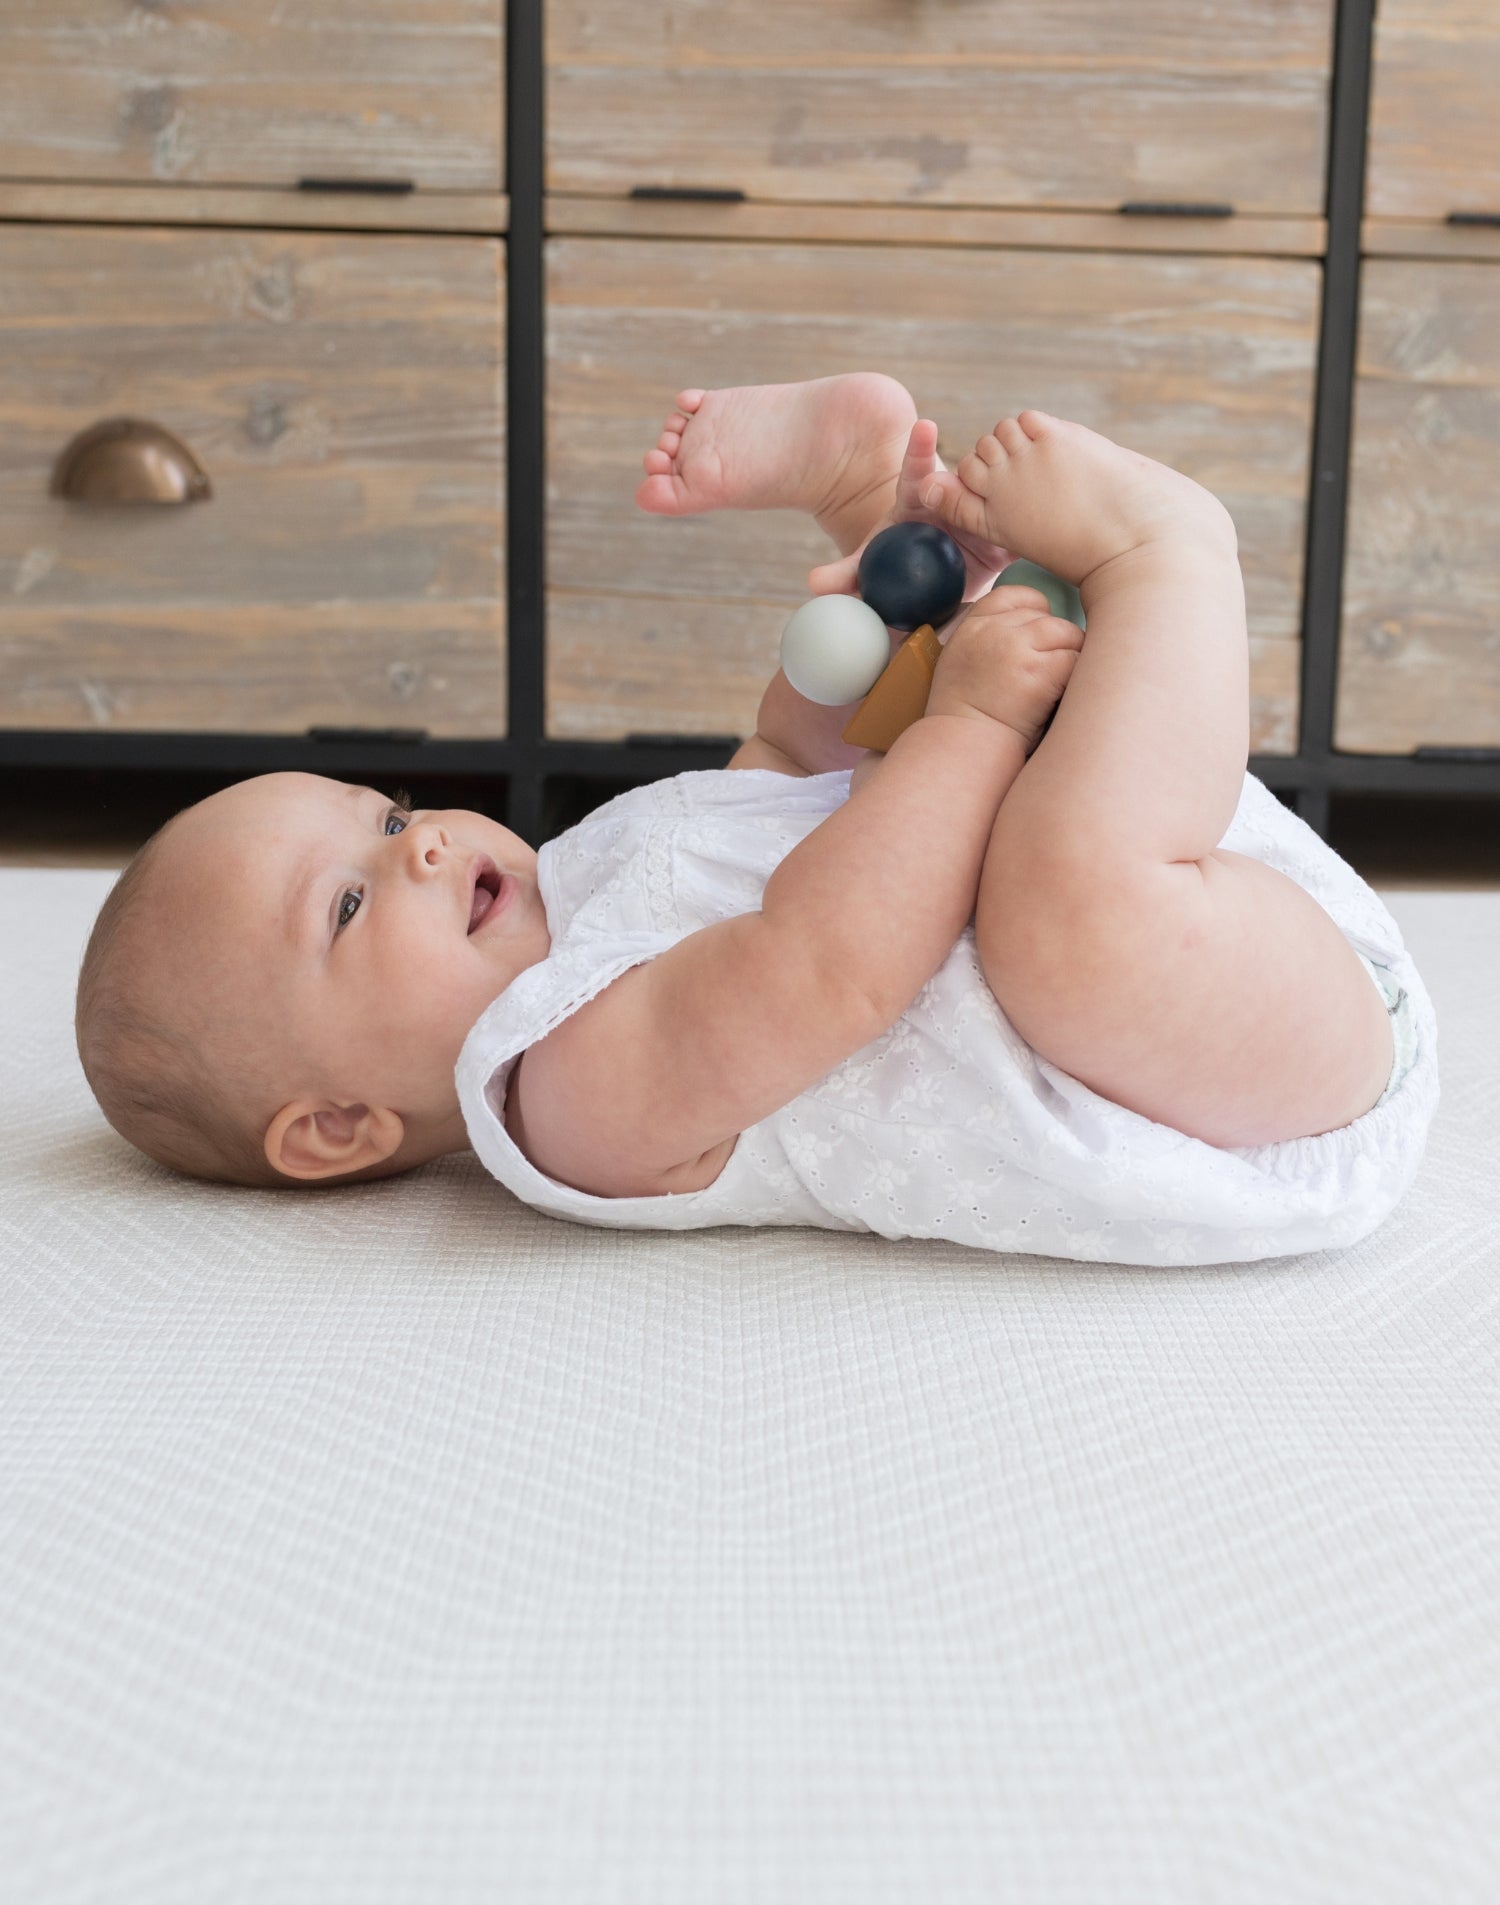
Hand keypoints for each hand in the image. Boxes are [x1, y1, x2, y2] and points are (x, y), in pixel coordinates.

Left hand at [806, 420, 1013, 601]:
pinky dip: (1028, 529)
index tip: (925, 426)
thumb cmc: (900, 571)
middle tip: (959, 443)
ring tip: (1016, 482)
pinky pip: (1016, 534)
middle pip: (963, 479)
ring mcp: (980, 519)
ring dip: (1003, 491)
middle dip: (966, 464)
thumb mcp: (872, 571)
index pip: (917, 472)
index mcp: (917, 501)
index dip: (919, 450)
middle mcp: (952, 502)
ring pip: (994, 499)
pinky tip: (1053, 519)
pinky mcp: (1003, 543)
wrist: (936, 591)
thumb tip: (814, 583)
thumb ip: (848, 575)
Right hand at [925, 585, 1083, 752]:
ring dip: (1069, 660)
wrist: (962, 749)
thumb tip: (1035, 628)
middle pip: (1048, 618)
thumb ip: (990, 638)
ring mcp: (1017, 647)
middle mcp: (994, 630)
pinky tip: (1059, 699)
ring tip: (1054, 688)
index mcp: (973, 625)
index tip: (1035, 642)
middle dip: (1055, 644)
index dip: (1035, 615)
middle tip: (1048, 676)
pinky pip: (1076, 659)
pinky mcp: (1040, 670)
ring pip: (1068, 635)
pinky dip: (1074, 680)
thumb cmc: (966, 717)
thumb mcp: (962, 662)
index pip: (1017, 596)